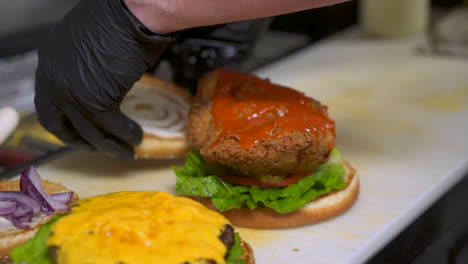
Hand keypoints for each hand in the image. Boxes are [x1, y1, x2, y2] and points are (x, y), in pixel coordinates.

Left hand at [34, 0, 176, 157]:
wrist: (129, 15)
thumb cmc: (115, 22)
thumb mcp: (85, 46)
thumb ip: (81, 70)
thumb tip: (95, 86)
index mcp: (49, 65)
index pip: (48, 108)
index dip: (64, 126)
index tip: (79, 135)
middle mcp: (54, 80)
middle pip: (62, 125)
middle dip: (82, 141)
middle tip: (99, 148)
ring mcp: (72, 92)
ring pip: (90, 131)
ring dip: (111, 145)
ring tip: (127, 150)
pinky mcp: (95, 100)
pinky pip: (112, 126)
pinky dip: (126, 134)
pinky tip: (136, 137)